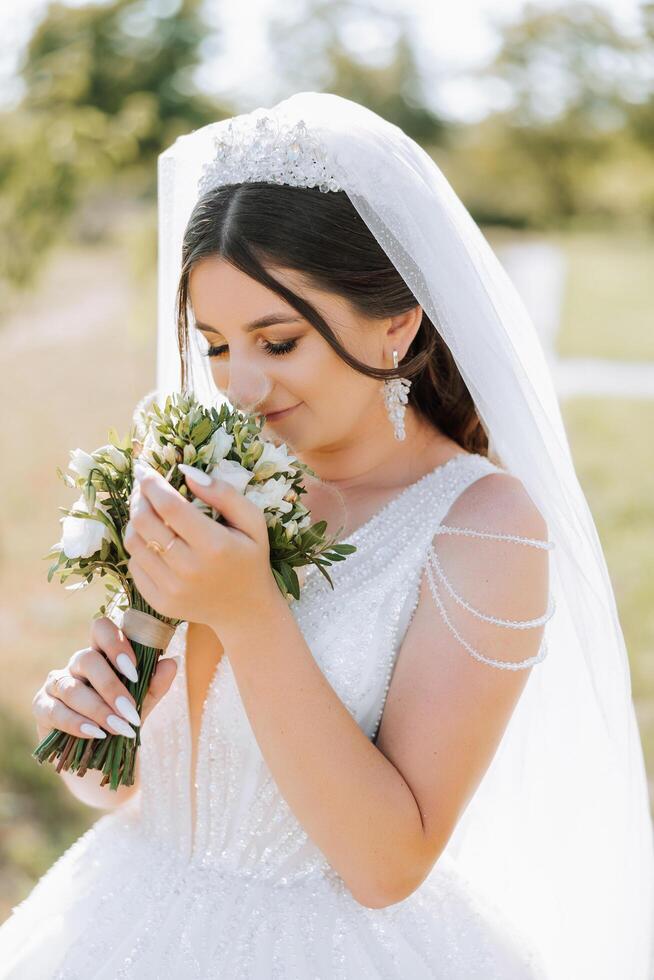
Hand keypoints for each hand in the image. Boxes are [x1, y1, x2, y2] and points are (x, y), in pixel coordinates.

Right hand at [32, 617, 177, 741]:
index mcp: (103, 654)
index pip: (101, 629)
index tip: (135, 670)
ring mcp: (56, 683)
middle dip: (111, 686)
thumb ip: (155, 685)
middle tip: (130, 711)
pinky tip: (95, 734)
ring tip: (119, 729)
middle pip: (87, 659)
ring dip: (98, 709)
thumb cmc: (122, 724)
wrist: (101, 763)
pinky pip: (55, 710)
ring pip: (72, 687)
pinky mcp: (42, 706)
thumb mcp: (142, 705)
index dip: (115, 643)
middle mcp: (77, 664)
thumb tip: (171, 662)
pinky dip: (77, 723)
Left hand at [124, 464, 275, 633]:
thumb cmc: (250, 559)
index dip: (151, 483)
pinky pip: (134, 566)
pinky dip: (139, 547)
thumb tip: (187, 473)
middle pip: (144, 522)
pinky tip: (153, 540)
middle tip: (143, 487)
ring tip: (146, 510)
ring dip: (134, 520)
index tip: (144, 469)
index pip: (169, 506)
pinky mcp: (160, 602)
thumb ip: (224, 494)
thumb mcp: (253, 522)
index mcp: (214, 545)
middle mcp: (189, 569)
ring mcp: (171, 589)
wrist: (247, 611)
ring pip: (133, 542)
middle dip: (139, 497)